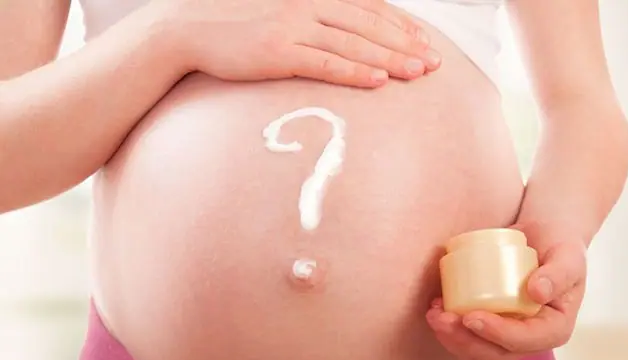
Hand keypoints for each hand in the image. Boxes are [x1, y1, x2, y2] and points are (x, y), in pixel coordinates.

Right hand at [150, 0, 440, 87]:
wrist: (192, 31)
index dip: (400, 26)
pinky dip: (354, 72)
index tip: (425, 42)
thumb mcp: (281, 16)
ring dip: (390, 60)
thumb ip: (313, 22)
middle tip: (434, 63)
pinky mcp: (278, 52)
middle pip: (369, 26)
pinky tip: (378, 82)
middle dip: (406, 45)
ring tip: (419, 74)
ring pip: (354, 45)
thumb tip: (340, 38)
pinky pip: (324, 64)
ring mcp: (294, 28)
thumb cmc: (239, 28)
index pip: (368, 9)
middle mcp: (309, 6)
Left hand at [426, 221, 586, 359]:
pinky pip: (469, 336)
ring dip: (452, 338)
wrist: (544, 235)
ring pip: (478, 350)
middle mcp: (532, 337)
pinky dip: (449, 329)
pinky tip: (435, 309)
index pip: (526, 340)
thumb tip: (538, 293)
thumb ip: (559, 272)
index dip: (498, 334)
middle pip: (496, 352)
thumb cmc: (560, 244)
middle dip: (465, 340)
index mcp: (555, 328)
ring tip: (433, 314)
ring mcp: (510, 332)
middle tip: (441, 317)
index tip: (471, 317)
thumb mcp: (567, 254)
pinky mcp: (492, 322)